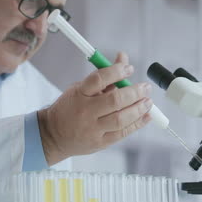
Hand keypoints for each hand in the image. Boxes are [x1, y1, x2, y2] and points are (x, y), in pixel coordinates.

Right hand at [38, 52, 152, 164]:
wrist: (53, 136)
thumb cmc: (70, 108)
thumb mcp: (81, 88)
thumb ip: (104, 76)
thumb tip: (123, 58)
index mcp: (79, 94)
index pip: (99, 79)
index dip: (117, 71)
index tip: (129, 68)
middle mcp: (86, 112)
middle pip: (114, 101)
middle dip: (134, 93)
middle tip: (145, 88)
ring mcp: (93, 129)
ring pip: (120, 119)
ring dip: (138, 109)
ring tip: (148, 102)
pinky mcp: (100, 142)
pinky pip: (122, 133)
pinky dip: (138, 124)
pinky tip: (147, 116)